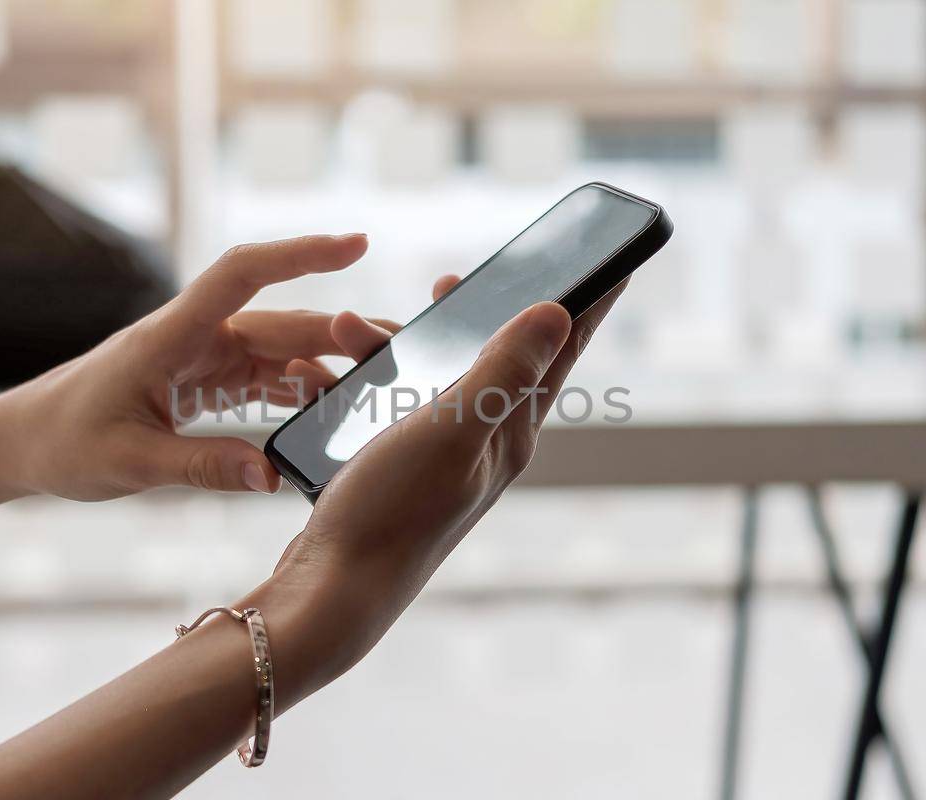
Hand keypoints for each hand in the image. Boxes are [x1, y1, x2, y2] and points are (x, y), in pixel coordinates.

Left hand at [0, 234, 400, 509]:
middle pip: (280, 321)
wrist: (21, 443)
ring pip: (278, 351)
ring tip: (380, 382)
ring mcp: (200, 359)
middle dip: (340, 330)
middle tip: (401, 345)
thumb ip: (201, 467)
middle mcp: (192, 338)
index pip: (243, 275)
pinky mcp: (201, 383)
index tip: (357, 243)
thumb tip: (272, 477)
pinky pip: (262, 379)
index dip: (300, 254)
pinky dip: (297, 391)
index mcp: (170, 337)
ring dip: (325, 364)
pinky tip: (331, 409)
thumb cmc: (62, 443)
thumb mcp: (128, 463)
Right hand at [249, 276, 627, 692]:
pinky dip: (353, 383)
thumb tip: (558, 313)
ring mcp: (438, 459)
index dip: (585, 303)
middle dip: (463, 314)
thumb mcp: (453, 430)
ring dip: (386, 348)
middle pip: (488, 357)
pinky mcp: (393, 470)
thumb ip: (503, 370)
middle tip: (447, 284)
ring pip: (424, 378)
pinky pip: (381, 405)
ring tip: (344, 328)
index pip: (560, 355)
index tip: (611, 262)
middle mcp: (483, 445)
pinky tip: (315, 377)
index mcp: (510, 433)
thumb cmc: (393, 513)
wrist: (330, 592)